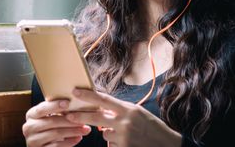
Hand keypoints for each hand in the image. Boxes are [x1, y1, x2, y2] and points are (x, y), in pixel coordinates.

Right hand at [22, 99, 91, 146]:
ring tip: (85, 129)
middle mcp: (29, 127)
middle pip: (51, 121)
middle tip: (83, 119)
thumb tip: (75, 100)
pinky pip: (56, 146)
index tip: (68, 103)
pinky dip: (69, 142)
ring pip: (56, 133)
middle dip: (70, 120)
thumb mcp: (49, 117)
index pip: (43, 108)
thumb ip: (56, 110)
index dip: (55, 105)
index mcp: (31, 115)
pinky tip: (79, 138)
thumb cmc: (49, 127)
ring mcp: (32, 140)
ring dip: (73, 131)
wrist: (43, 145)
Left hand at [65, 89, 181, 146]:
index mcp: (128, 109)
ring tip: (126, 133)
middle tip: (68, 115)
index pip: (103, 99)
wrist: (166, 144)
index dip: (87, 95)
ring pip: (104, 133)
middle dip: (80, 116)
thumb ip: (120, 110)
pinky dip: (115, 143)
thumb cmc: (151, 127)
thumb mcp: (137, 112)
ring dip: (108, 133)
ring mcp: (123, 136)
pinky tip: (128, 142)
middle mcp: (124, 121)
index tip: (75, 92)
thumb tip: (101, 108)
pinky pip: (110, 144)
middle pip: (96, 116)